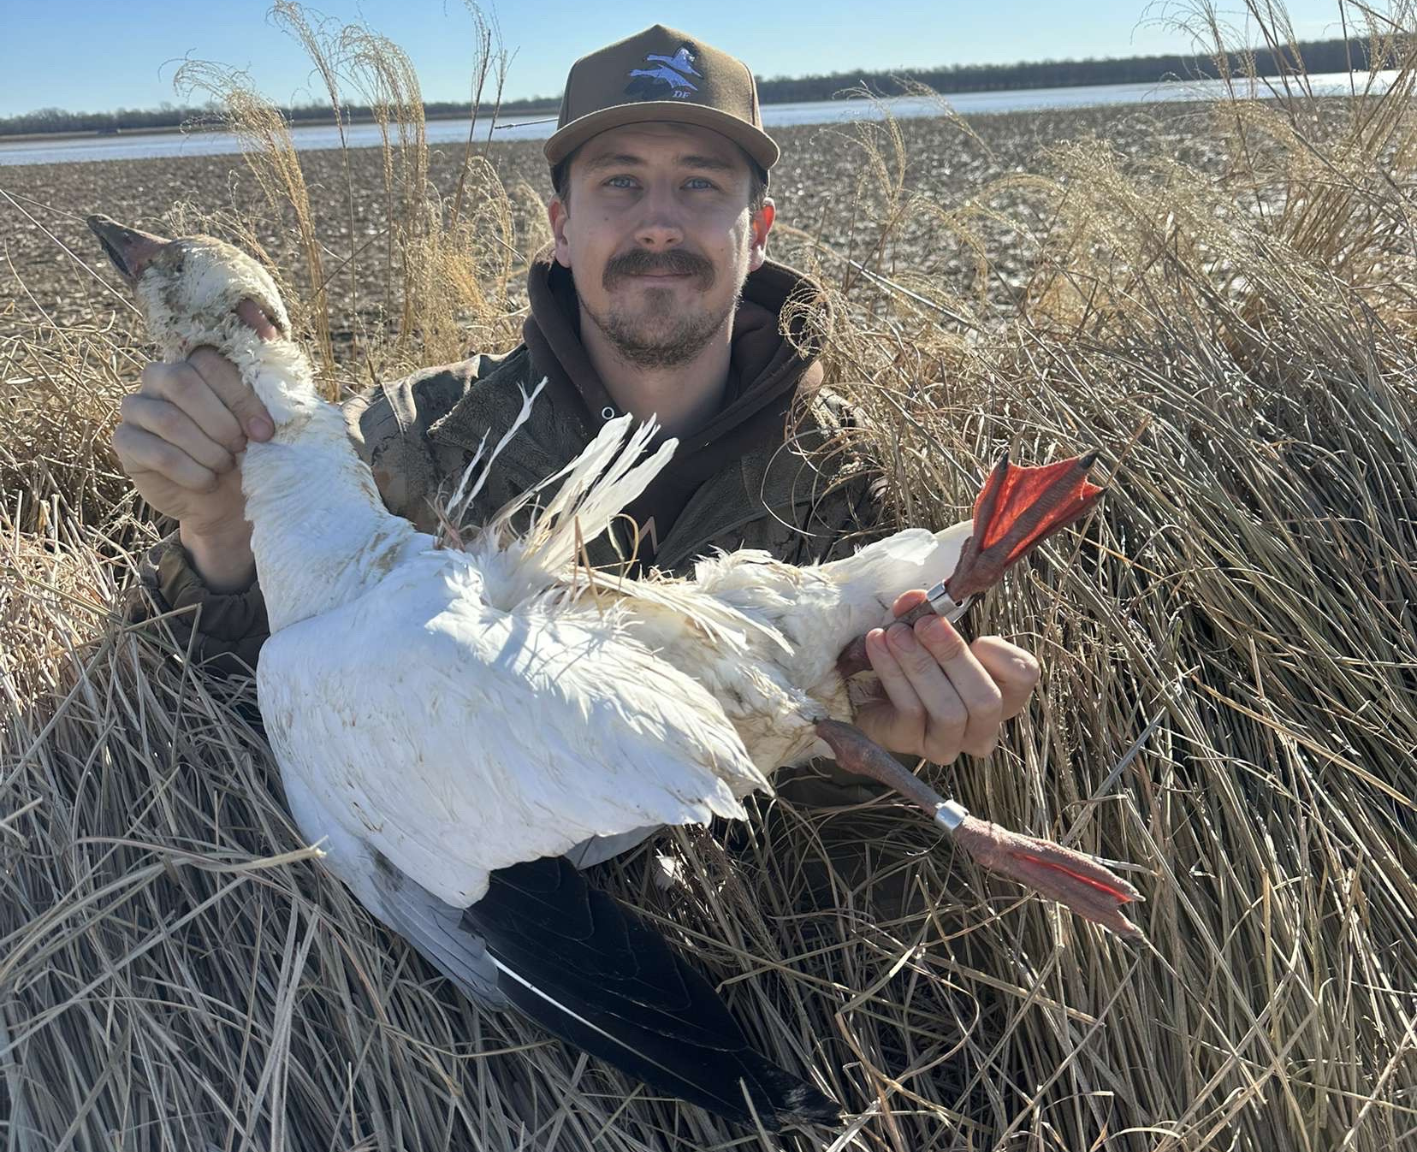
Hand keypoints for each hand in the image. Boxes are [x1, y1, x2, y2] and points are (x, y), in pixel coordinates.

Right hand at [111, 300, 275, 582]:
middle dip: (220, 422)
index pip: (210, 362)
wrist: (230, 502)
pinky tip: (206, 482)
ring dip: (206, 449)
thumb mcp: (272, 421)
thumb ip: (273, 379)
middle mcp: (160, 378)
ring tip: (225, 467)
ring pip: (167, 418)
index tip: (266, 433)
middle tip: (242, 451)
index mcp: (197, 364)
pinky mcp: (126, 442)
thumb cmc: (253, 454)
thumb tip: (268, 330)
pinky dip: (189, 470)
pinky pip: (153, 450)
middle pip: (181, 381)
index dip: (240, 397)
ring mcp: (137, 408)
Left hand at [853, 589, 1040, 762]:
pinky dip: (892, 673)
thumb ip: (926, 615)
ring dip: (920, 665)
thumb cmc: (910, 661)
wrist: (868, 692)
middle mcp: (980, 729)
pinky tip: (876, 645)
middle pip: (985, 700)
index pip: (1024, 677)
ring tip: (895, 634)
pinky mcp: (910, 744)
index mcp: (998, 695)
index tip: (977, 637)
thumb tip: (916, 599)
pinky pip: (909, 711)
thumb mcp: (923, 633)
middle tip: (925, 625)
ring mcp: (947, 744)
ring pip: (948, 711)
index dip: (1004, 656)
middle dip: (954, 657)